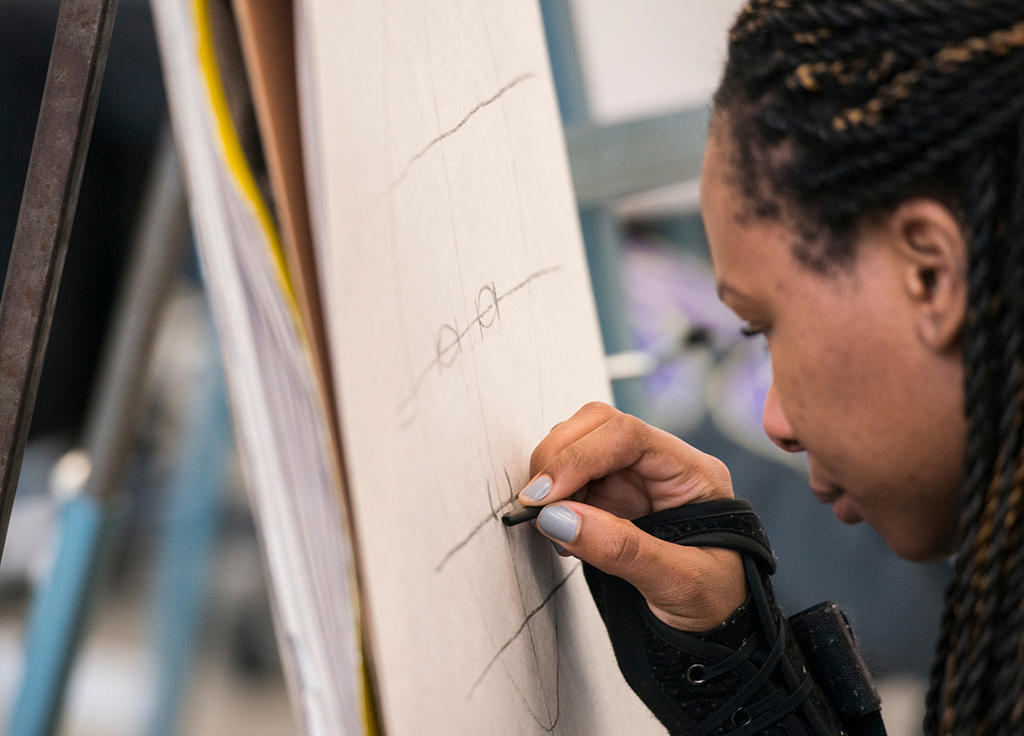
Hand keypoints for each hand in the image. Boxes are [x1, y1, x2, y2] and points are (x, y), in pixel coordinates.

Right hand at [521, 402, 745, 631]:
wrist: (717, 631)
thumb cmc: (714, 604)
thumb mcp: (680, 584)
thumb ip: (622, 550)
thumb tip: (557, 518)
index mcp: (692, 474)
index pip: (628, 436)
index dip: (579, 457)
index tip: (544, 496)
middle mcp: (660, 466)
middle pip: (598, 426)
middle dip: (559, 458)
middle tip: (536, 505)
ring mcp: (633, 480)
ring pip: (578, 446)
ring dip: (552, 478)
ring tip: (551, 525)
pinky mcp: (610, 499)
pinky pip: (570, 480)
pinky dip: (553, 499)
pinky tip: (559, 532)